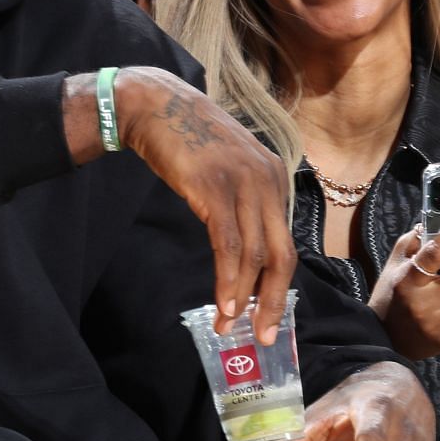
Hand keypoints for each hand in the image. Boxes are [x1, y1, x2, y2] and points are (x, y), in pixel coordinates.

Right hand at [112, 68, 295, 341]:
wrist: (156, 106)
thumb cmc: (187, 141)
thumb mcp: (227, 170)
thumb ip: (242, 201)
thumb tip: (244, 251)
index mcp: (275, 178)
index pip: (283, 242)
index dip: (277, 285)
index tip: (266, 314)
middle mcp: (268, 181)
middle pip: (281, 254)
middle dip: (274, 300)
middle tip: (266, 334)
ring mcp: (243, 184)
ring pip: (255, 255)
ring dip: (245, 297)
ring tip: (232, 325)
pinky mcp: (214, 189)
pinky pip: (228, 244)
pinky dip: (227, 278)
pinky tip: (223, 301)